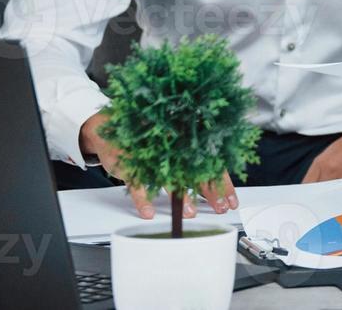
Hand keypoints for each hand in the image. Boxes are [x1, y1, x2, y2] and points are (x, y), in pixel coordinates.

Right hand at [80, 111, 237, 219]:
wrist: (109, 128)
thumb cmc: (145, 140)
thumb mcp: (170, 149)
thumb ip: (189, 163)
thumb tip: (212, 181)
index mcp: (185, 144)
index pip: (211, 163)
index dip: (223, 183)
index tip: (231, 201)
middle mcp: (172, 147)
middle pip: (196, 171)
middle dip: (210, 192)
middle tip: (219, 207)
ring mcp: (151, 156)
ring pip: (170, 177)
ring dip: (181, 197)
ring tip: (190, 212)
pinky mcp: (130, 163)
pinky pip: (137, 183)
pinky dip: (142, 199)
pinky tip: (148, 212)